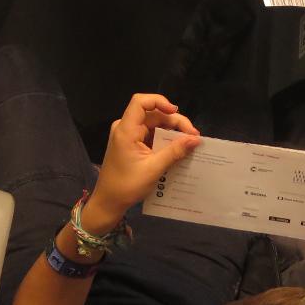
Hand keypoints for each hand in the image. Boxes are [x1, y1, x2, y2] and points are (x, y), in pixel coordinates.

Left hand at [87, 93, 199, 229]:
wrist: (108, 202)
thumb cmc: (127, 186)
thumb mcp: (154, 169)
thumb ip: (175, 151)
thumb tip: (196, 139)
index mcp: (126, 130)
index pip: (140, 102)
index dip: (159, 101)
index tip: (176, 112)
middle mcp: (126, 128)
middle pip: (153, 114)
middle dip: (174, 122)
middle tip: (194, 136)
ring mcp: (128, 136)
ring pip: (154, 125)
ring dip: (171, 132)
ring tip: (189, 142)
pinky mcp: (132, 144)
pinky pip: (151, 135)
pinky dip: (164, 140)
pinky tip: (178, 148)